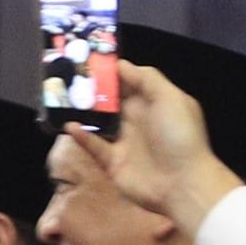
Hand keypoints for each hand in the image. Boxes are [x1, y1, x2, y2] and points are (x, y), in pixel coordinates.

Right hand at [47, 60, 236, 240]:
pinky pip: (94, 146)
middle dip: (92, 91)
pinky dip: (82, 136)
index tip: (88, 61)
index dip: (111, 72)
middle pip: (111, 101)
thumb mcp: (170, 98)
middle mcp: (138, 120)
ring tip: (63, 100)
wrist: (182, 183)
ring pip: (100, 123)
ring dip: (84, 112)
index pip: (129, 82)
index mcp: (154, 102)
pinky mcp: (113, 162)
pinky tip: (70, 126)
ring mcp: (125, 142)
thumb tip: (120, 65)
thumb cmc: (179, 135)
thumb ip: (147, 79)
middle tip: (68, 78)